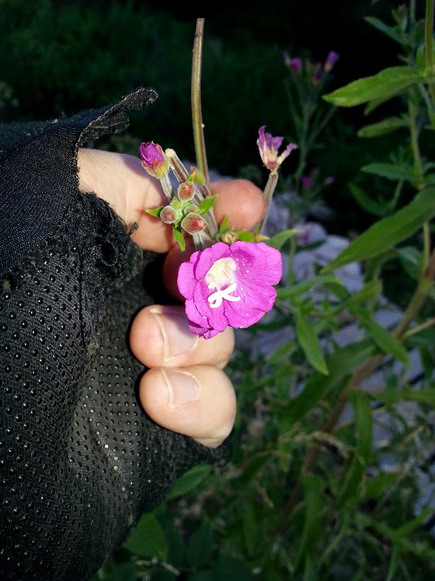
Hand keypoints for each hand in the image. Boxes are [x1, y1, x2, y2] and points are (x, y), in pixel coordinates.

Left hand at [78, 148, 264, 447]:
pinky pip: (217, 415)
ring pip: (222, 351)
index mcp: (126, 258)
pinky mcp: (163, 427)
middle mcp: (145, 310)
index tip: (247, 209)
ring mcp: (157, 369)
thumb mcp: (73, 192)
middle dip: (211, 286)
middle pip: (220, 293)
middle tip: (179, 285)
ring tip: (145, 345)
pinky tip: (156, 396)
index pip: (199, 238)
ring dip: (197, 345)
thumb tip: (234, 195)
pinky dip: (201, 404)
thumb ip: (145, 184)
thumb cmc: (17, 272)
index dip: (225, 222)